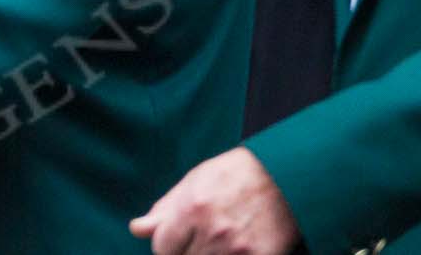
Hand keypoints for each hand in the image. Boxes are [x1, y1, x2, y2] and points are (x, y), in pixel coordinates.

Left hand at [131, 147, 299, 254]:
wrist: (284, 176)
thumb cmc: (234, 175)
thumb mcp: (194, 181)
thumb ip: (164, 208)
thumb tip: (137, 229)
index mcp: (192, 208)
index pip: (161, 248)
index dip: (166, 245)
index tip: (176, 239)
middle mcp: (213, 231)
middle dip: (187, 251)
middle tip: (201, 237)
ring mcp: (237, 249)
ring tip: (220, 239)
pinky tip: (235, 249)